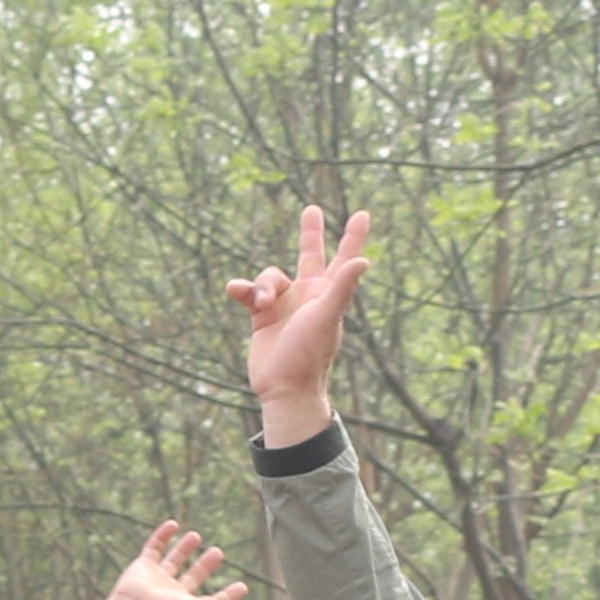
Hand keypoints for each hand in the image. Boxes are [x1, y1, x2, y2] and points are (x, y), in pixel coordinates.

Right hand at [107, 522, 250, 599]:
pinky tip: (173, 524)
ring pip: (174, 561)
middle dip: (205, 566)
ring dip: (184, 549)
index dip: (228, 596)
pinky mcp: (143, 566)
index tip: (242, 586)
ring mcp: (157, 580)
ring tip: (196, 535)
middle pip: (193, 578)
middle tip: (218, 552)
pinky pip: (153, 547)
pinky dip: (162, 535)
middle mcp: (173, 595)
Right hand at [224, 204, 372, 437]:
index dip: (353, 236)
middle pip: (310, 256)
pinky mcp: (262, 316)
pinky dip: (242, 289)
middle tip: (312, 210)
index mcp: (327, 294)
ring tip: (262, 303)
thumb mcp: (327, 316)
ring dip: (263, 284)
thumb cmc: (310, 354)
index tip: (363, 214)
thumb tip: (364, 260)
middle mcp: (307, 296)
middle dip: (310, 234)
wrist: (284, 388)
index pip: (344, 259)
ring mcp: (284, 305)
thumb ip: (342, 286)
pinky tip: (235, 291)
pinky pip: (248, 292)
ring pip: (271, 275)